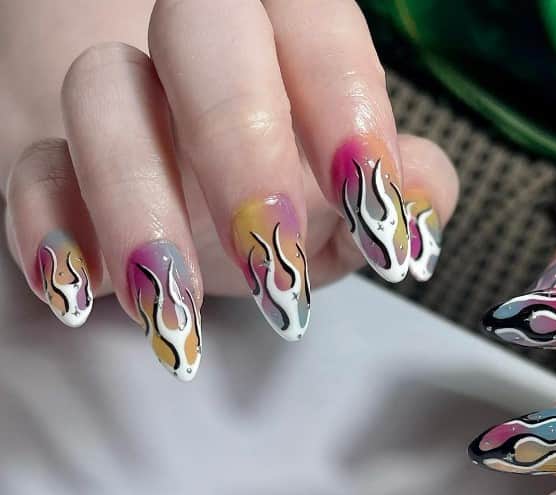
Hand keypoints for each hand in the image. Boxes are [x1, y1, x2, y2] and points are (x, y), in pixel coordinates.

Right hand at [2, 0, 456, 380]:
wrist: (199, 214)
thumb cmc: (292, 197)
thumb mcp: (356, 200)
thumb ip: (402, 191)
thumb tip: (421, 205)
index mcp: (284, 39)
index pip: (315, 24)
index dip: (345, 103)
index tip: (369, 197)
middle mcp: (195, 49)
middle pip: (197, 30)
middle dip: (239, 147)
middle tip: (274, 261)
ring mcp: (119, 97)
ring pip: (101, 93)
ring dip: (139, 206)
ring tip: (177, 311)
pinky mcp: (49, 153)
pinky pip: (29, 168)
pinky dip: (49, 230)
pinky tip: (81, 294)